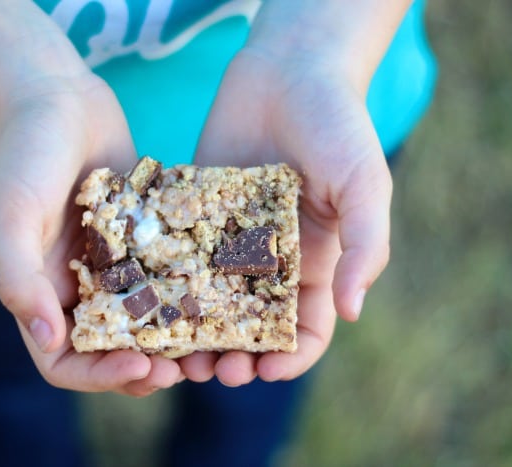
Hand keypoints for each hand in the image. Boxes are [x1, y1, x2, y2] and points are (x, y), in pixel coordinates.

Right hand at [0, 74, 183, 396]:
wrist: (53, 95)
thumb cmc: (22, 153)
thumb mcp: (11, 216)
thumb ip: (19, 280)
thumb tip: (48, 342)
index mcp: (41, 293)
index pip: (65, 361)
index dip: (101, 376)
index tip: (142, 366)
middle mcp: (78, 287)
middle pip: (112, 348)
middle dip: (146, 364)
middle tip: (184, 365)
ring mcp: (114, 263)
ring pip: (146, 316)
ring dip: (173, 334)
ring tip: (208, 339)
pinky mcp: (142, 236)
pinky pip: (166, 272)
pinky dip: (188, 287)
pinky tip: (220, 289)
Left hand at [179, 47, 391, 385]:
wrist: (289, 70)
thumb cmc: (338, 126)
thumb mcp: (364, 185)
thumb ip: (364, 247)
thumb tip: (352, 312)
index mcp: (314, 264)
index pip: (305, 329)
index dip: (288, 359)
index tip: (265, 373)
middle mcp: (269, 261)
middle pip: (250, 327)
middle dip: (234, 355)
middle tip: (212, 369)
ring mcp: (229, 240)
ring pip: (208, 303)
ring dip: (193, 332)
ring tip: (174, 350)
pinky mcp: (196, 214)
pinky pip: (178, 256)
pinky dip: (165, 284)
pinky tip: (147, 300)